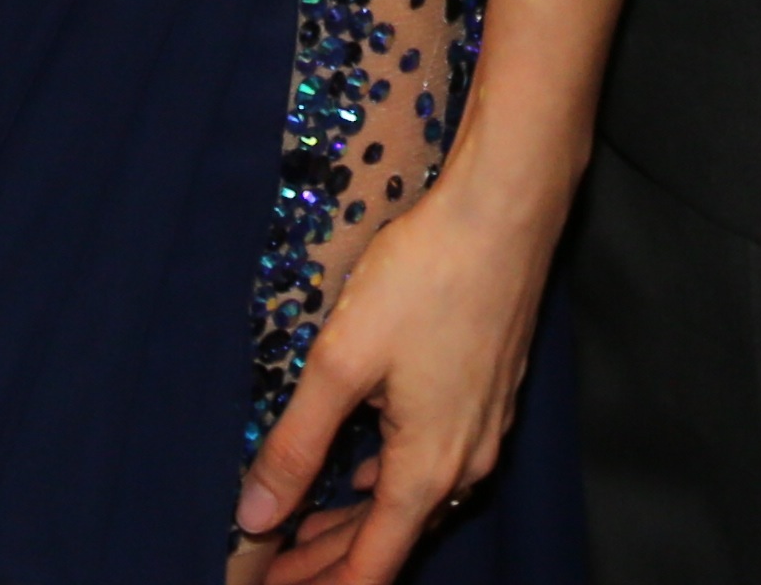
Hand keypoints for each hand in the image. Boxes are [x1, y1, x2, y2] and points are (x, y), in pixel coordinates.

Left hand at [229, 164, 557, 584]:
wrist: (505, 212)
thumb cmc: (424, 278)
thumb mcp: (341, 362)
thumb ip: (295, 445)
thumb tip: (254, 517)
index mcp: (427, 470)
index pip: (370, 569)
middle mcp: (465, 465)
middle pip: (392, 542)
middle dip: (327, 560)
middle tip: (269, 563)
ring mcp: (483, 431)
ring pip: (414, 503)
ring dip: (357, 522)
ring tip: (301, 526)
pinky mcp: (488, 398)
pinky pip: (433, 466)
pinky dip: (388, 484)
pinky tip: (362, 468)